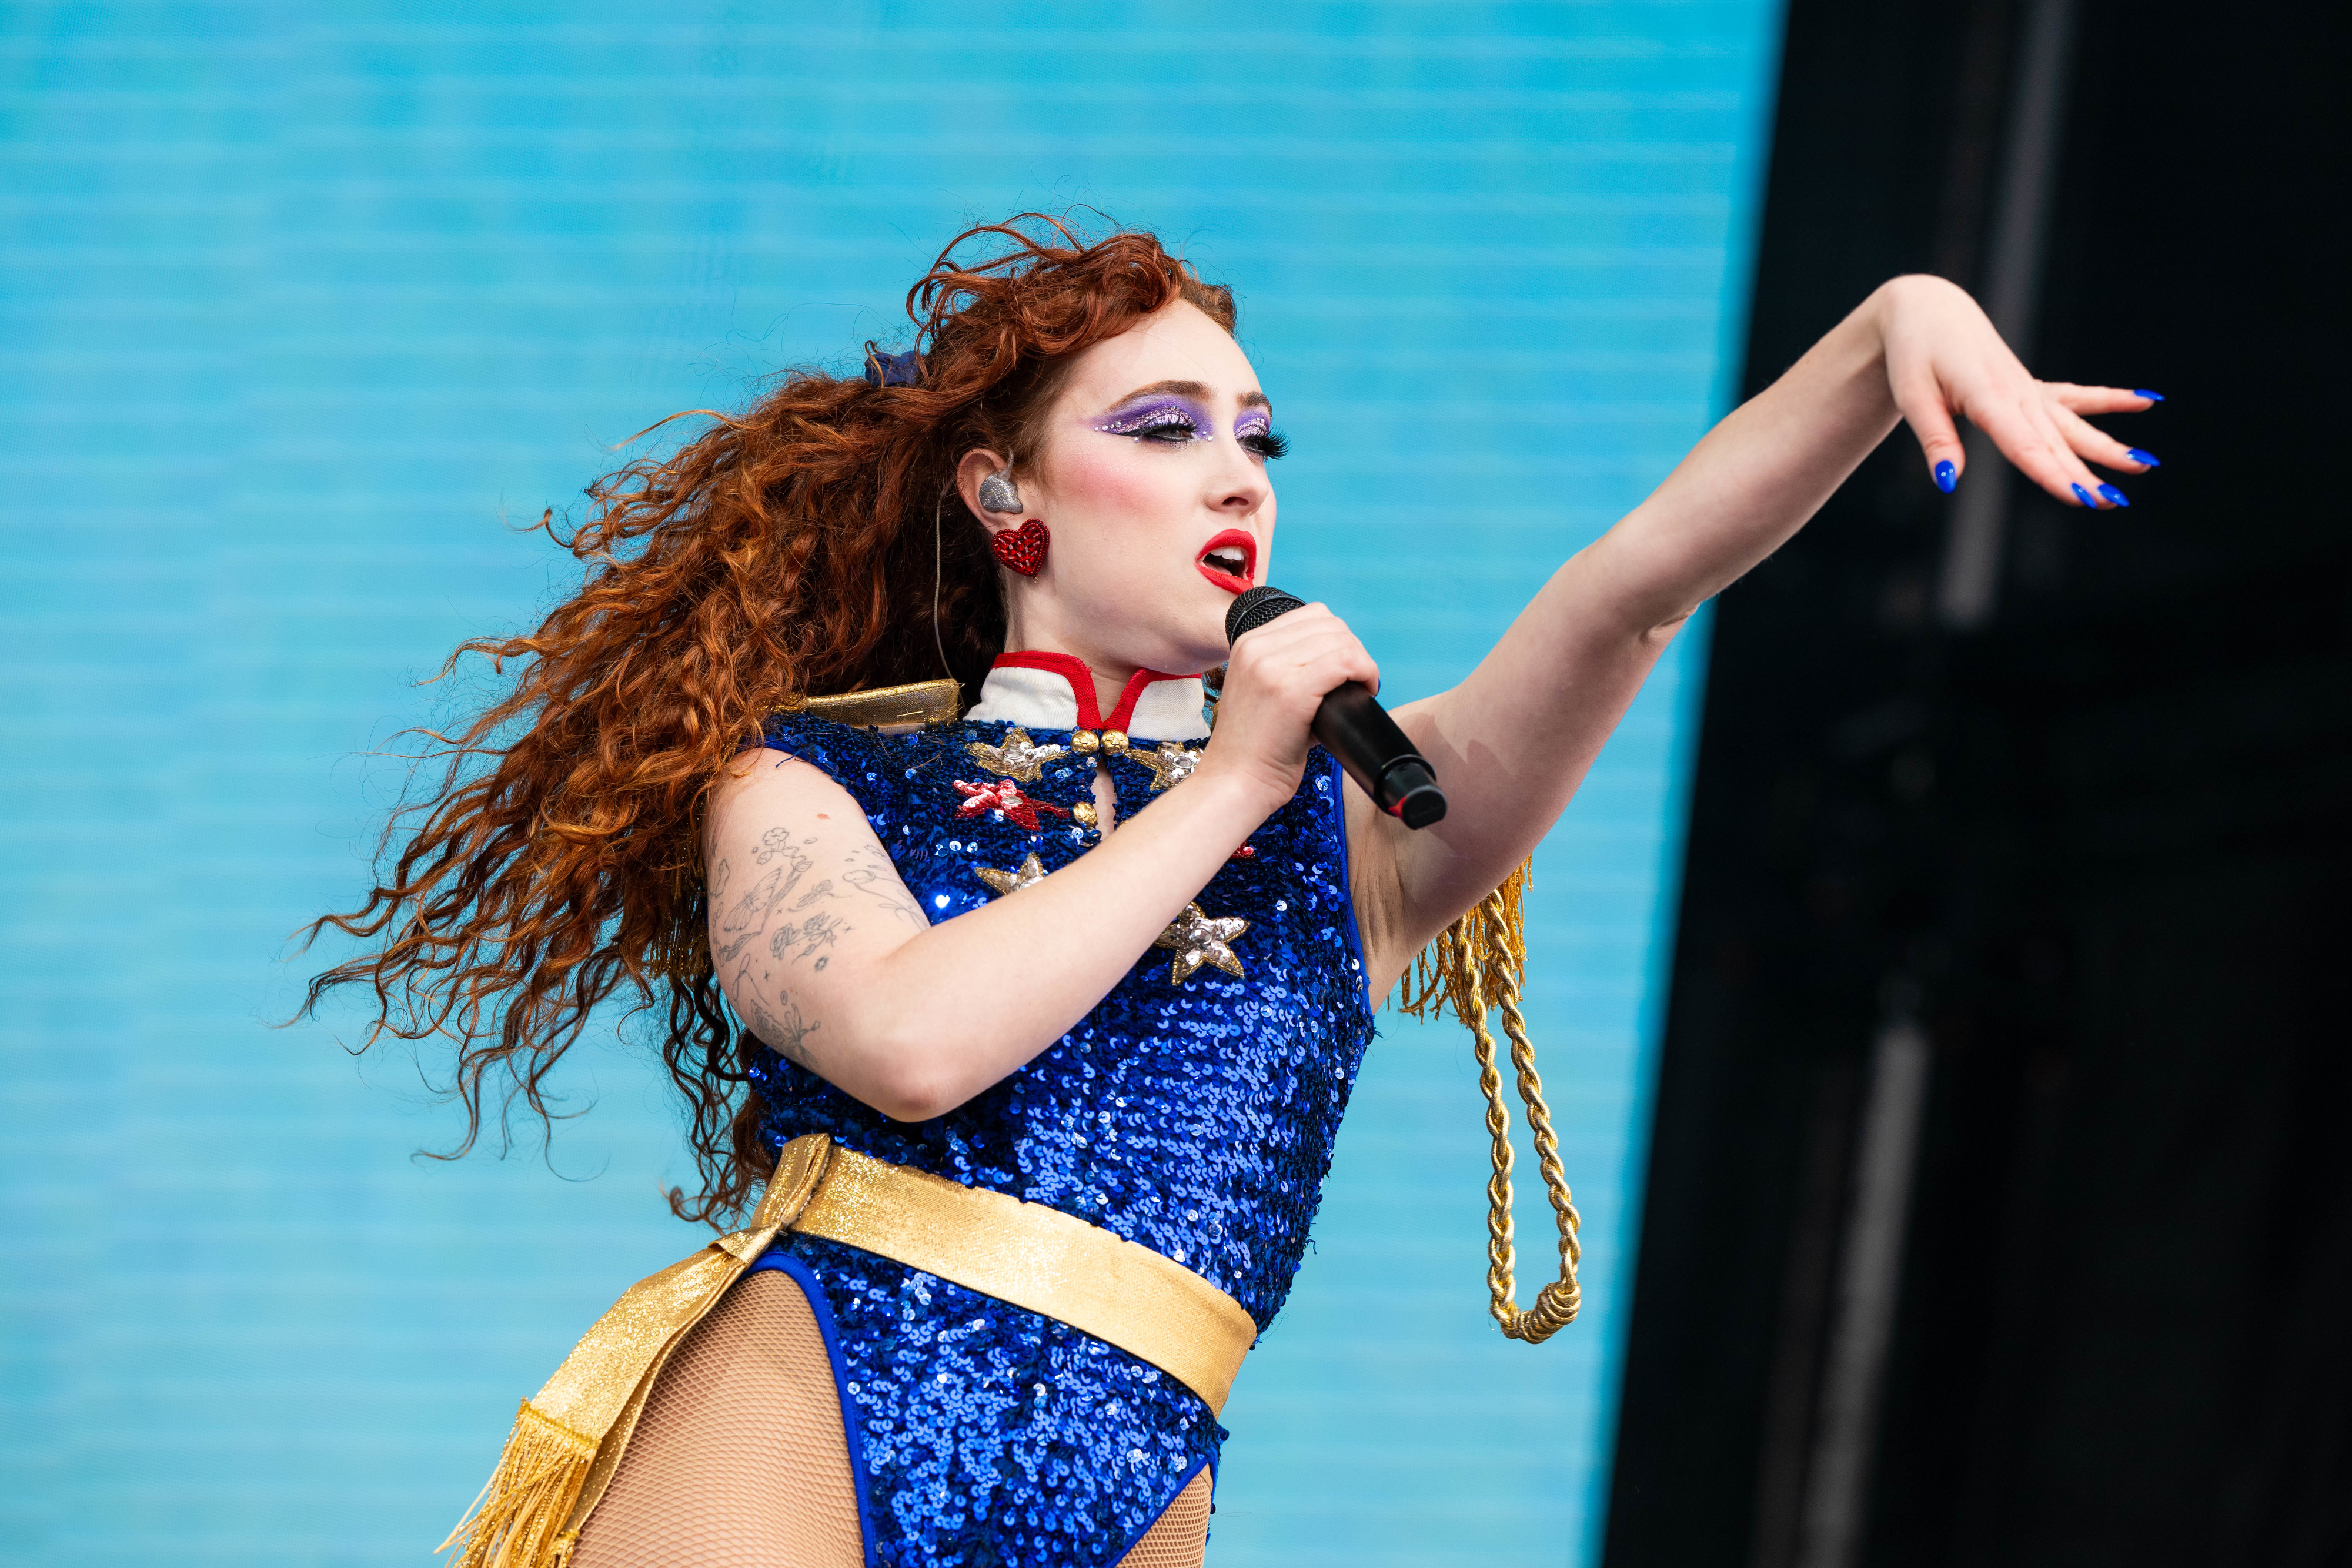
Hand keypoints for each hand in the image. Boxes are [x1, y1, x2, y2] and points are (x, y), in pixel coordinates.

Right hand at [1200, 602, 1381, 811]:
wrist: (1235, 782)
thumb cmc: (1256, 748)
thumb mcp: (1263, 692)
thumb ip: (1293, 669)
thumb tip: (1341, 664)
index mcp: (1248, 643)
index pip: (1311, 616)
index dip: (1338, 639)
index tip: (1344, 669)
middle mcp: (1256, 648)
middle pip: (1329, 624)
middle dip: (1352, 649)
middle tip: (1356, 682)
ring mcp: (1271, 667)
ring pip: (1340, 640)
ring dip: (1361, 662)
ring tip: (1360, 689)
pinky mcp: (1290, 690)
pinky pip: (1346, 662)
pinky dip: (1365, 673)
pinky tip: (1364, 692)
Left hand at [1877, 274, 2159, 509]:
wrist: (1928, 308)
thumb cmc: (1914, 353)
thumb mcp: (1913, 396)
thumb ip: (1935, 440)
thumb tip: (1949, 481)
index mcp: (1986, 396)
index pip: (2023, 445)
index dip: (2051, 473)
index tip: (2079, 497)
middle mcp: (2015, 392)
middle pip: (2054, 443)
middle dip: (2086, 474)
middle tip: (2115, 502)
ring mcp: (2027, 388)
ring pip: (2073, 425)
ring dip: (2107, 447)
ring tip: (2144, 466)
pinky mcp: (2029, 385)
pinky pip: (2075, 396)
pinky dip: (2110, 400)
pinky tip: (2147, 401)